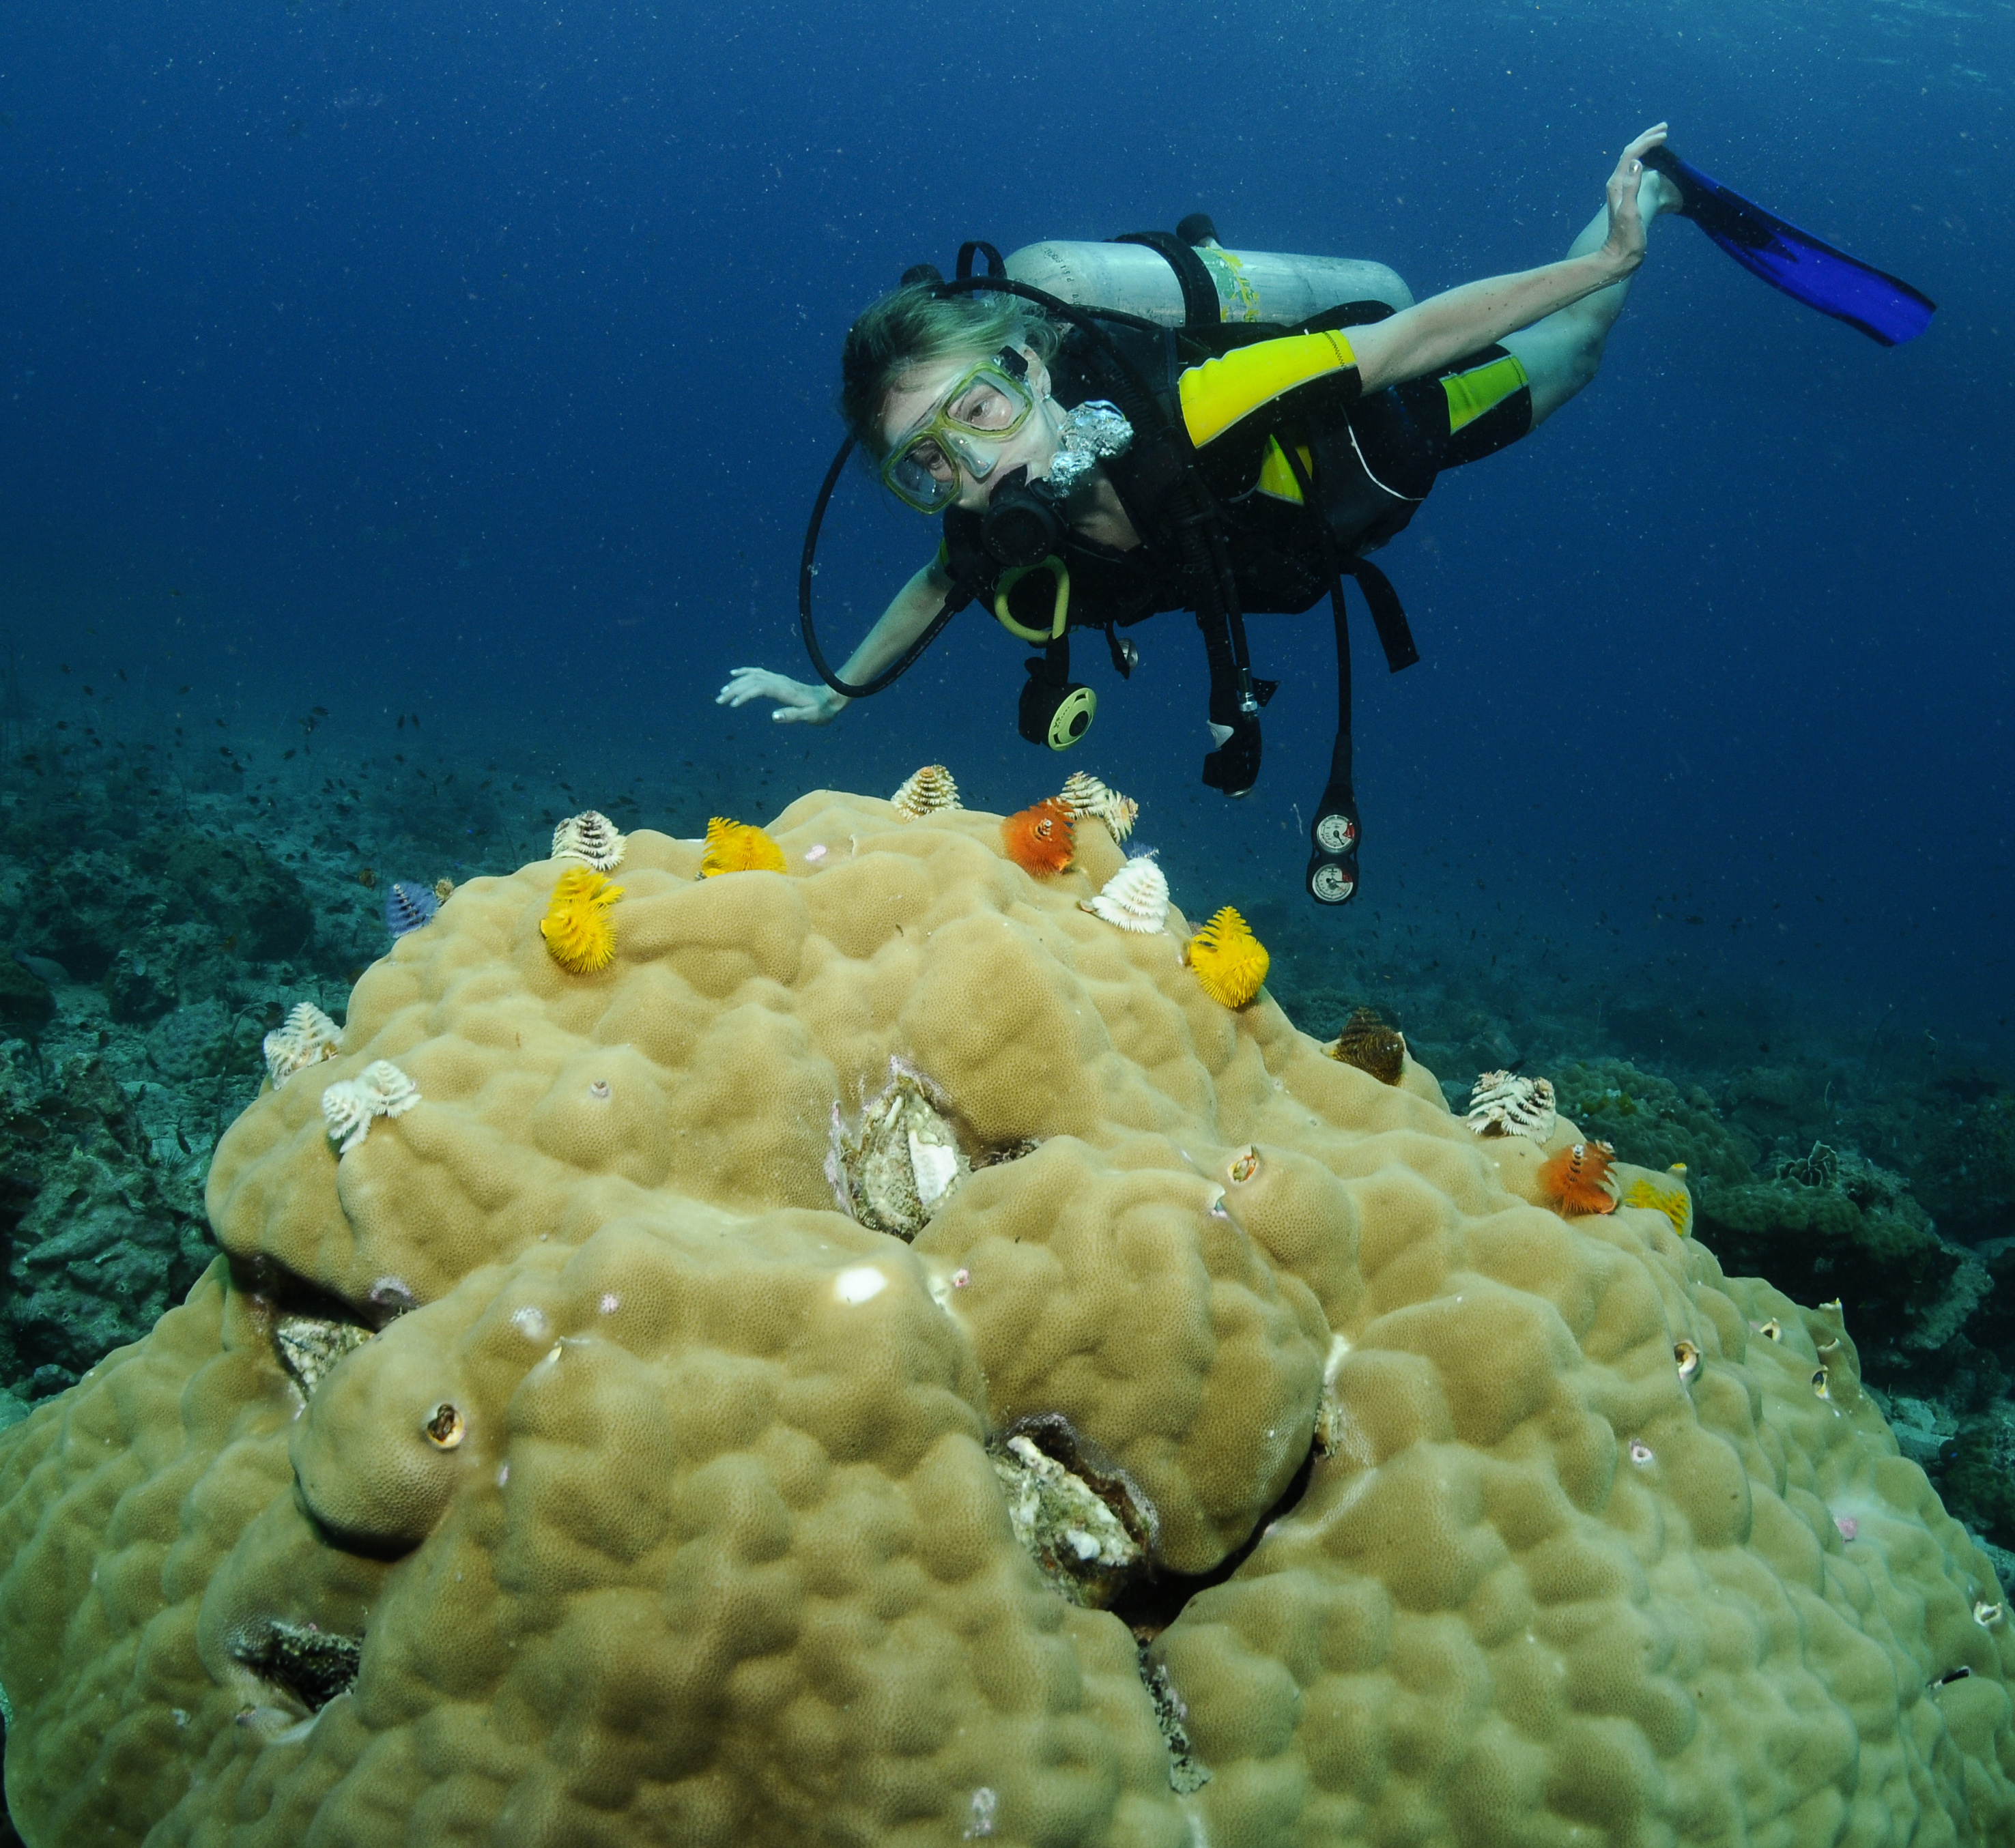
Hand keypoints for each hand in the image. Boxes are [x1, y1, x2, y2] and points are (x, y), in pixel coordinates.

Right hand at [715, 666, 843, 724]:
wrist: (831, 698)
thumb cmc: (821, 710)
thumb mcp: (811, 716)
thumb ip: (793, 716)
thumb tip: (773, 717)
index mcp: (785, 690)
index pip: (760, 688)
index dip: (745, 695)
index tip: (734, 705)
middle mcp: (779, 681)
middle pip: (752, 681)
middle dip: (734, 690)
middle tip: (719, 700)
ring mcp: (778, 678)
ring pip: (753, 676)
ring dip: (736, 683)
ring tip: (722, 692)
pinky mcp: (778, 679)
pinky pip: (758, 672)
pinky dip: (745, 672)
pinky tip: (734, 674)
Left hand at [1600, 123, 1670, 277]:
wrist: (1619, 256)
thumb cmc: (1626, 237)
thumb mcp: (1630, 212)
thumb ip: (1632, 186)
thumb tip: (1637, 161)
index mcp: (1617, 184)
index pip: (1632, 154)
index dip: (1647, 142)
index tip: (1664, 135)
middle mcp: (1617, 183)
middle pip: (1630, 152)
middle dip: (1647, 138)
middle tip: (1665, 128)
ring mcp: (1621, 189)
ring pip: (1632, 159)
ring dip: (1646, 145)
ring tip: (1661, 137)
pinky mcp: (1627, 196)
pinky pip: (1636, 170)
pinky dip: (1646, 159)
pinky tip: (1654, 160)